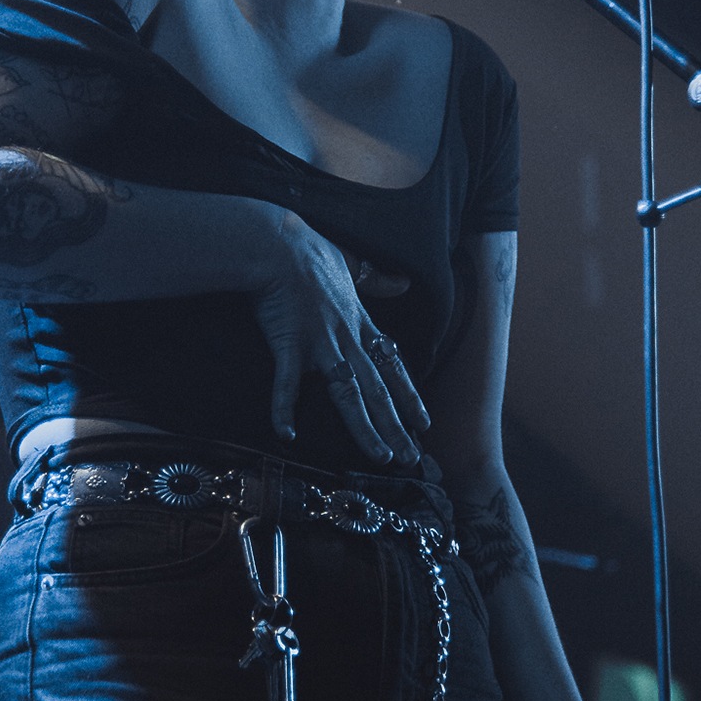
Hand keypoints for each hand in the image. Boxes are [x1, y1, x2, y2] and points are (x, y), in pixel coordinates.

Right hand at [252, 214, 430, 462]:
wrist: (277, 243)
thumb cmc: (309, 250)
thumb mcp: (352, 262)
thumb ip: (377, 278)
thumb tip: (403, 282)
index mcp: (359, 322)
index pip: (392, 365)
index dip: (409, 395)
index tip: (424, 422)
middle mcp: (347, 338)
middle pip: (378, 389)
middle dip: (396, 425)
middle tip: (410, 457)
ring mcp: (320, 344)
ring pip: (349, 394)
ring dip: (365, 428)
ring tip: (379, 456)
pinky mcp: (289, 344)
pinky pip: (287, 384)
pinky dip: (284, 409)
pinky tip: (286, 434)